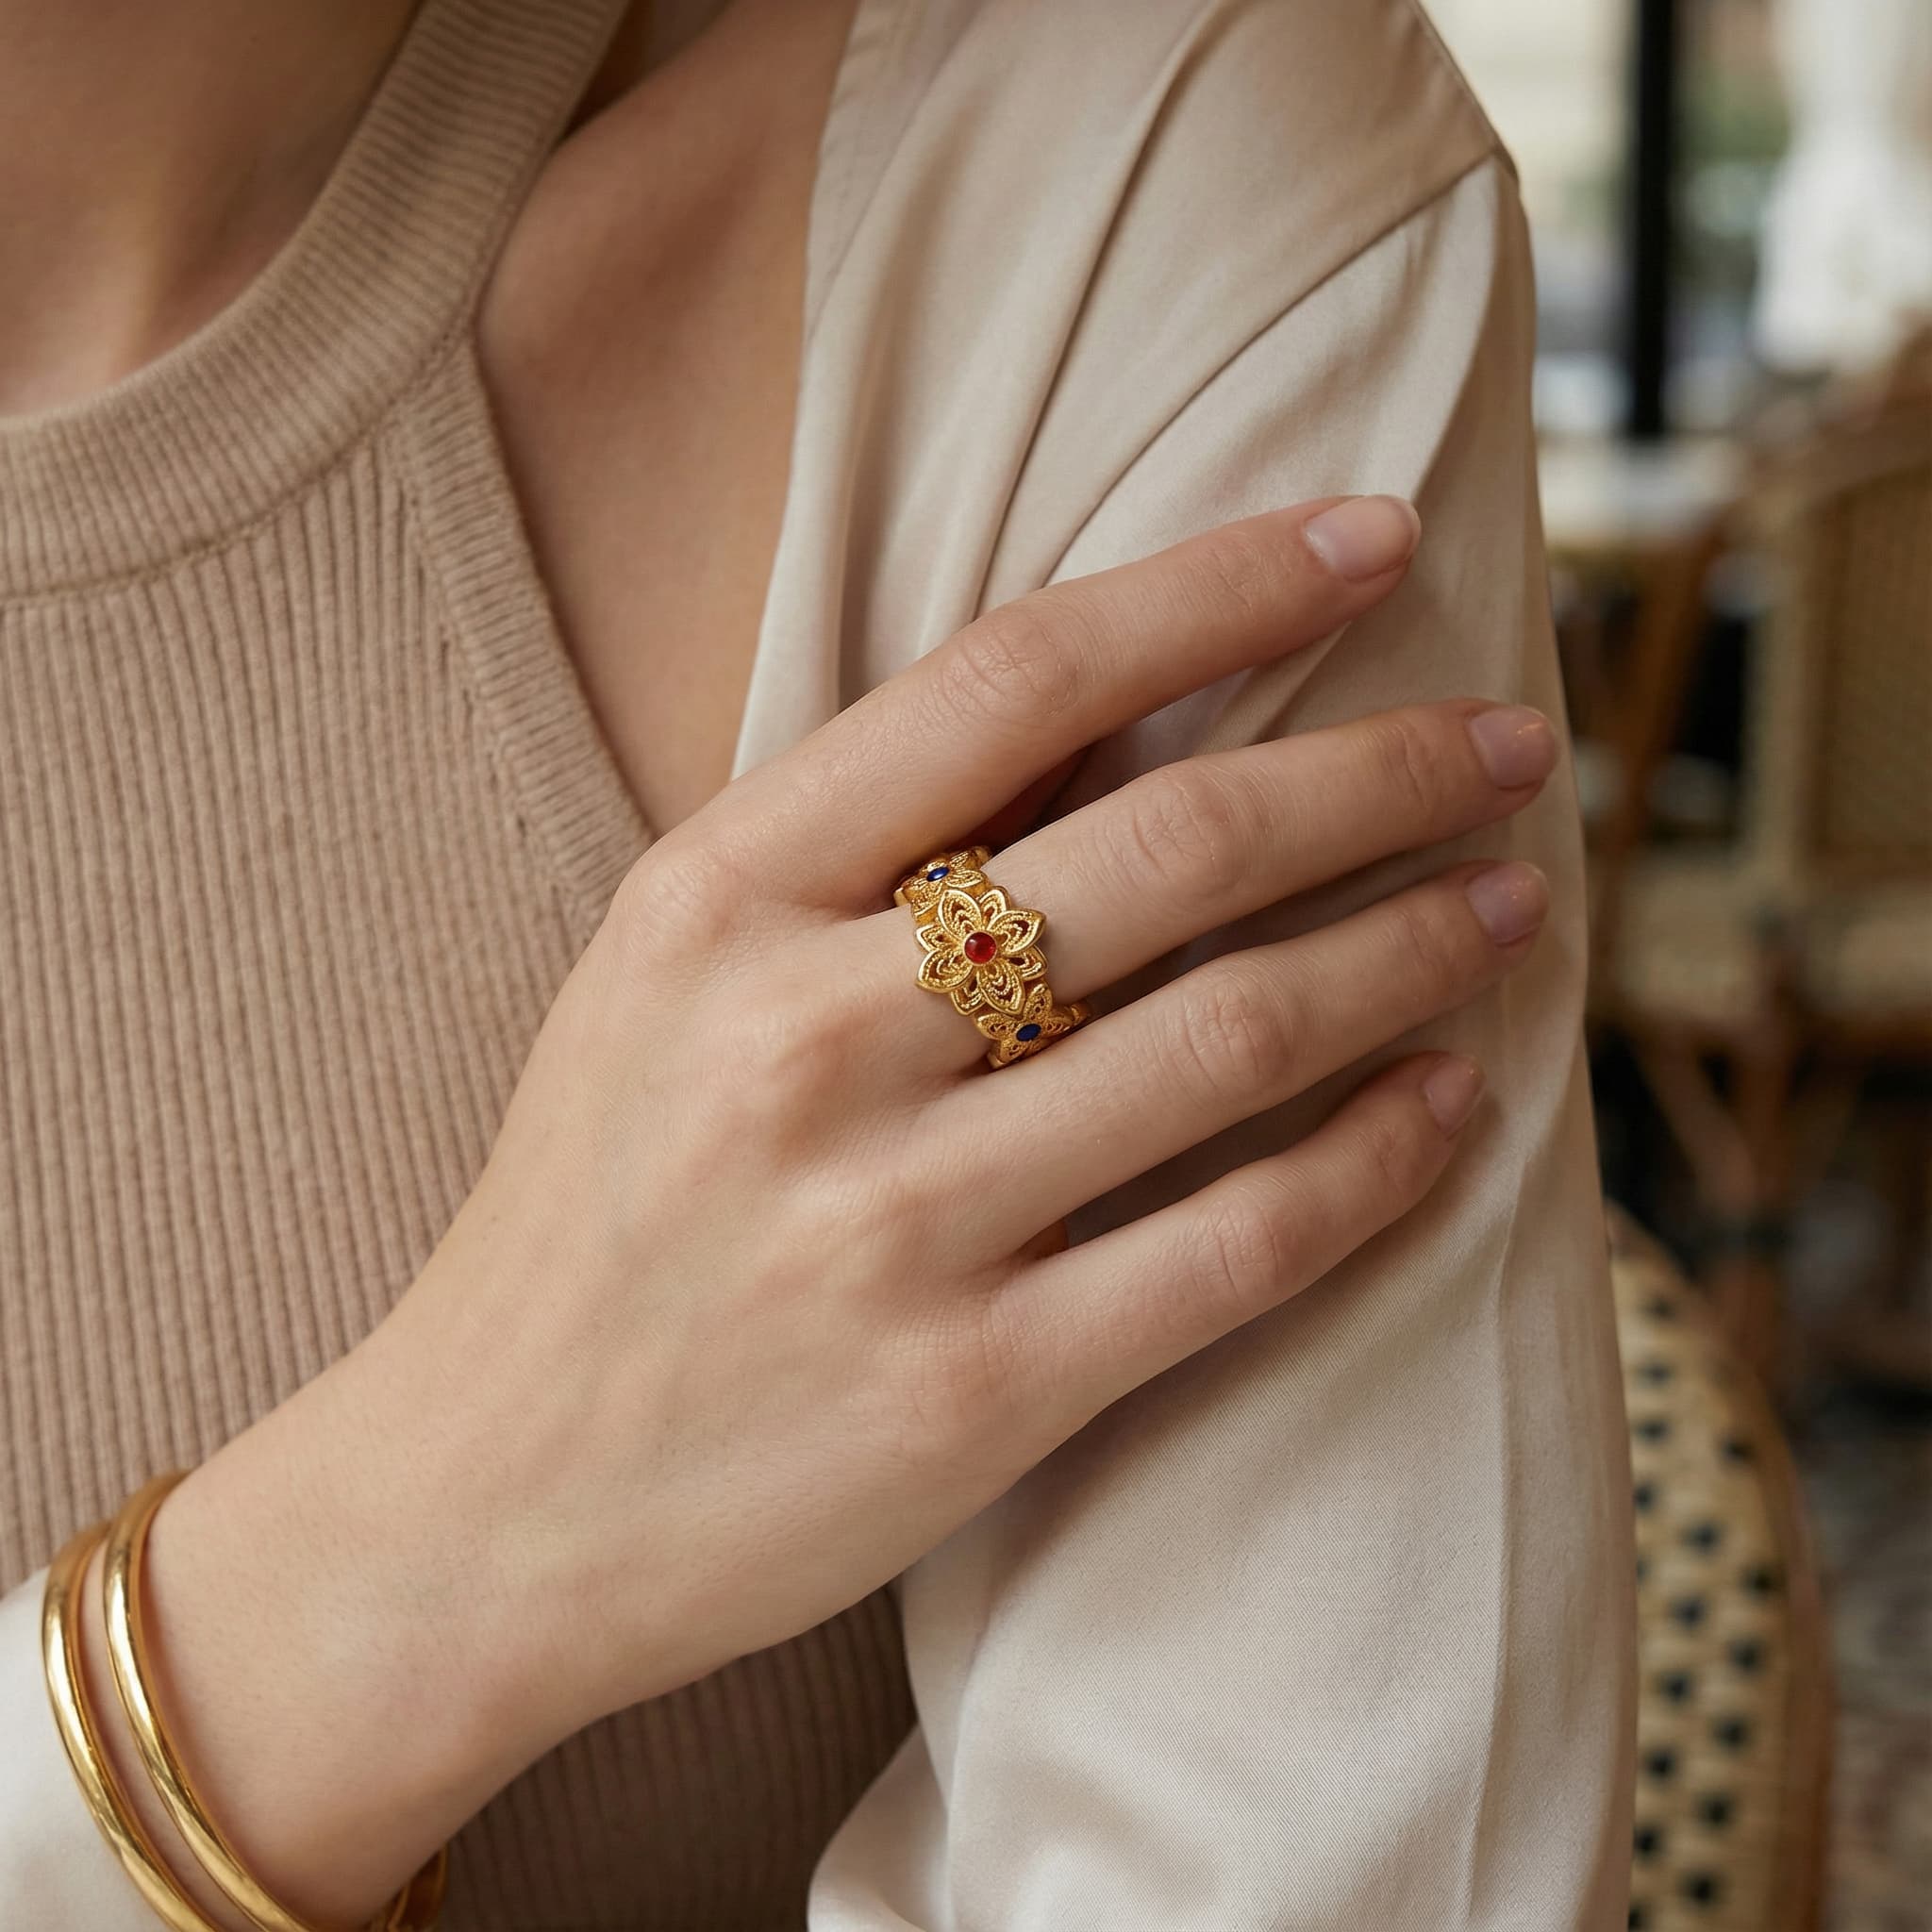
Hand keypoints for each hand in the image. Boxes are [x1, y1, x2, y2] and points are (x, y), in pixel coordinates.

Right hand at [133, 495, 1557, 1924]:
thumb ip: (856, 853)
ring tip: (1511, 902)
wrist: (482, 1503)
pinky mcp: (975, 1391)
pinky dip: (1377, 1160)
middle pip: (1170, 847)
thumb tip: (1118, 718)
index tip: (1369, 536)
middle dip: (1381, 774)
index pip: (1014, 677)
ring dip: (1411, 950)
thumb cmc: (594, 1212)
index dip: (1221, 584)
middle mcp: (804, 1037)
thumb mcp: (667, 980)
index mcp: (717, 896)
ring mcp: (894, 1222)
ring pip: (1235, 1035)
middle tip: (1510, 745)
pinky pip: (1237, 1246)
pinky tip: (1452, 1102)